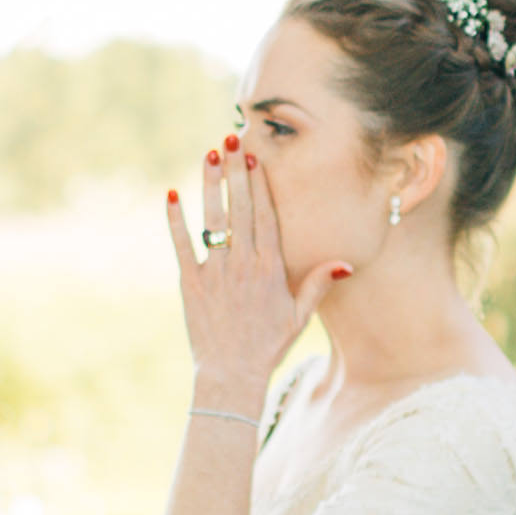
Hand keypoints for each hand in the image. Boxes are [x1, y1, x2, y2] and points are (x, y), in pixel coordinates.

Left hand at [166, 135, 342, 402]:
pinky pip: (181, 245)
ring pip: (213, 220)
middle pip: (240, 208)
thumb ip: (317, 285)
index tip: (255, 157)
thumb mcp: (299, 317)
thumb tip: (344, 262)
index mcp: (270, 269)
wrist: (231, 375)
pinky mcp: (191, 284)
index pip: (266, 216)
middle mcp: (244, 265)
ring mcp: (216, 273)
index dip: (260, 184)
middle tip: (231, 139)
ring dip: (210, 185)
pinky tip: (171, 194)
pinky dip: (175, 219)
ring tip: (208, 154)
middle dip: (236, 172)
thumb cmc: (267, 346)